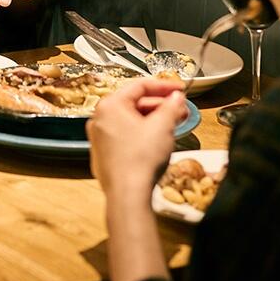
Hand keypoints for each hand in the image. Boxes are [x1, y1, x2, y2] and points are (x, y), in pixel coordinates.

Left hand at [86, 78, 187, 198]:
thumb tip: (176, 97)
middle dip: (160, 106)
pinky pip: (124, 137)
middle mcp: (99, 119)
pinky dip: (142, 134)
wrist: (127, 194)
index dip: (164, 86)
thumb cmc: (141, 157)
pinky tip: (157, 141)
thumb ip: (171, 106)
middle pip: (134, 103)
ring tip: (173, 125)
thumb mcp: (162, 126)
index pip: (139, 86)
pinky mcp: (103, 155)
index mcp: (110, 105)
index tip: (180, 90)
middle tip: (180, 110)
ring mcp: (99, 138)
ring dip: (153, 121)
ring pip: (130, 121)